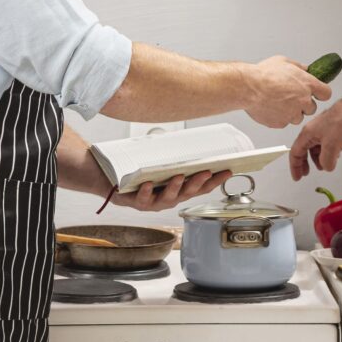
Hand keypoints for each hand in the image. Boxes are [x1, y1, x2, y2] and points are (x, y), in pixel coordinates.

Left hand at [112, 169, 231, 210]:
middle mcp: (168, 198)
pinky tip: (149, 183)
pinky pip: (142, 199)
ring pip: (167, 199)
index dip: (215, 180)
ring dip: (174, 188)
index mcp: (178, 190)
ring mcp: (153, 202)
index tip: (228, 170)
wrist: (112, 180)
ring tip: (178, 177)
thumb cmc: (141, 172)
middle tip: (206, 172)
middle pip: (187, 193)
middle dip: (197, 183)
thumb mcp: (163, 162)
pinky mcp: (136, 202)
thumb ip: (177, 157)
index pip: (201, 187)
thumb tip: (194, 140)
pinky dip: (147, 191)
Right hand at [244, 56, 331, 128]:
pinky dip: (280, 117)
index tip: (317, 93)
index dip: (321, 93)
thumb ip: (299, 67)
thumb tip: (305, 69)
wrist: (248, 87)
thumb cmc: (263, 74)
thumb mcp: (284, 62)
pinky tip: (272, 107)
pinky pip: (284, 122)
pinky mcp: (281, 123)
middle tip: (292, 97)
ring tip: (279, 102)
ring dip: (292, 112)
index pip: (326, 93)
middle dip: (304, 104)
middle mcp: (303, 100)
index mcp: (307, 84)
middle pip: (312, 108)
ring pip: (298, 117)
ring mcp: (293, 113)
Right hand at [289, 94, 341, 179]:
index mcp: (308, 133)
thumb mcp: (331, 146)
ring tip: (323, 166)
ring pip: (316, 148)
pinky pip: (327, 145)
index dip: (295, 166)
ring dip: (318, 159)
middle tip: (306, 173)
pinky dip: (328, 154)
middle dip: (304, 163)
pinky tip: (334, 157)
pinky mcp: (334, 131)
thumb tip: (326, 167)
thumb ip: (326, 161)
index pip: (295, 152)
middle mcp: (314, 131)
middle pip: (304, 150)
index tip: (297, 176)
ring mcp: (324, 130)